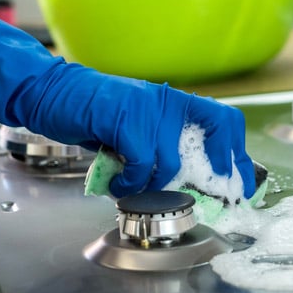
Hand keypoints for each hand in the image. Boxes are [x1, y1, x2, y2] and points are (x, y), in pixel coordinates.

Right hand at [0, 18, 256, 197]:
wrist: (52, 93)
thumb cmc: (94, 115)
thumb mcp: (138, 130)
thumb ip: (163, 148)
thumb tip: (191, 184)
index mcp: (176, 102)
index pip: (225, 122)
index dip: (237, 155)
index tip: (240, 184)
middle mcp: (169, 101)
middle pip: (211, 141)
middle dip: (209, 178)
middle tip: (195, 199)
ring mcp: (149, 108)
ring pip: (170, 162)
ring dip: (151, 185)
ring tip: (132, 186)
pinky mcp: (126, 119)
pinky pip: (141, 164)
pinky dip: (129, 182)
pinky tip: (117, 182)